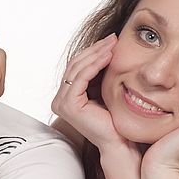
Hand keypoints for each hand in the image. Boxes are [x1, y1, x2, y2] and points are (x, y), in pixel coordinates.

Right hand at [51, 34, 133, 154]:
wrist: (118, 140)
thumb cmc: (114, 118)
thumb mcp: (103, 90)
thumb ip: (98, 74)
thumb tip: (107, 47)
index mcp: (66, 97)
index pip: (77, 67)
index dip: (93, 51)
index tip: (110, 41)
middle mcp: (59, 100)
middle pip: (75, 65)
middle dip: (95, 49)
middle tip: (112, 38)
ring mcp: (61, 103)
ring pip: (77, 69)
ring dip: (96, 54)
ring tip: (113, 44)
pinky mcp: (68, 105)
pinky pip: (81, 78)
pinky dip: (95, 64)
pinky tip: (109, 56)